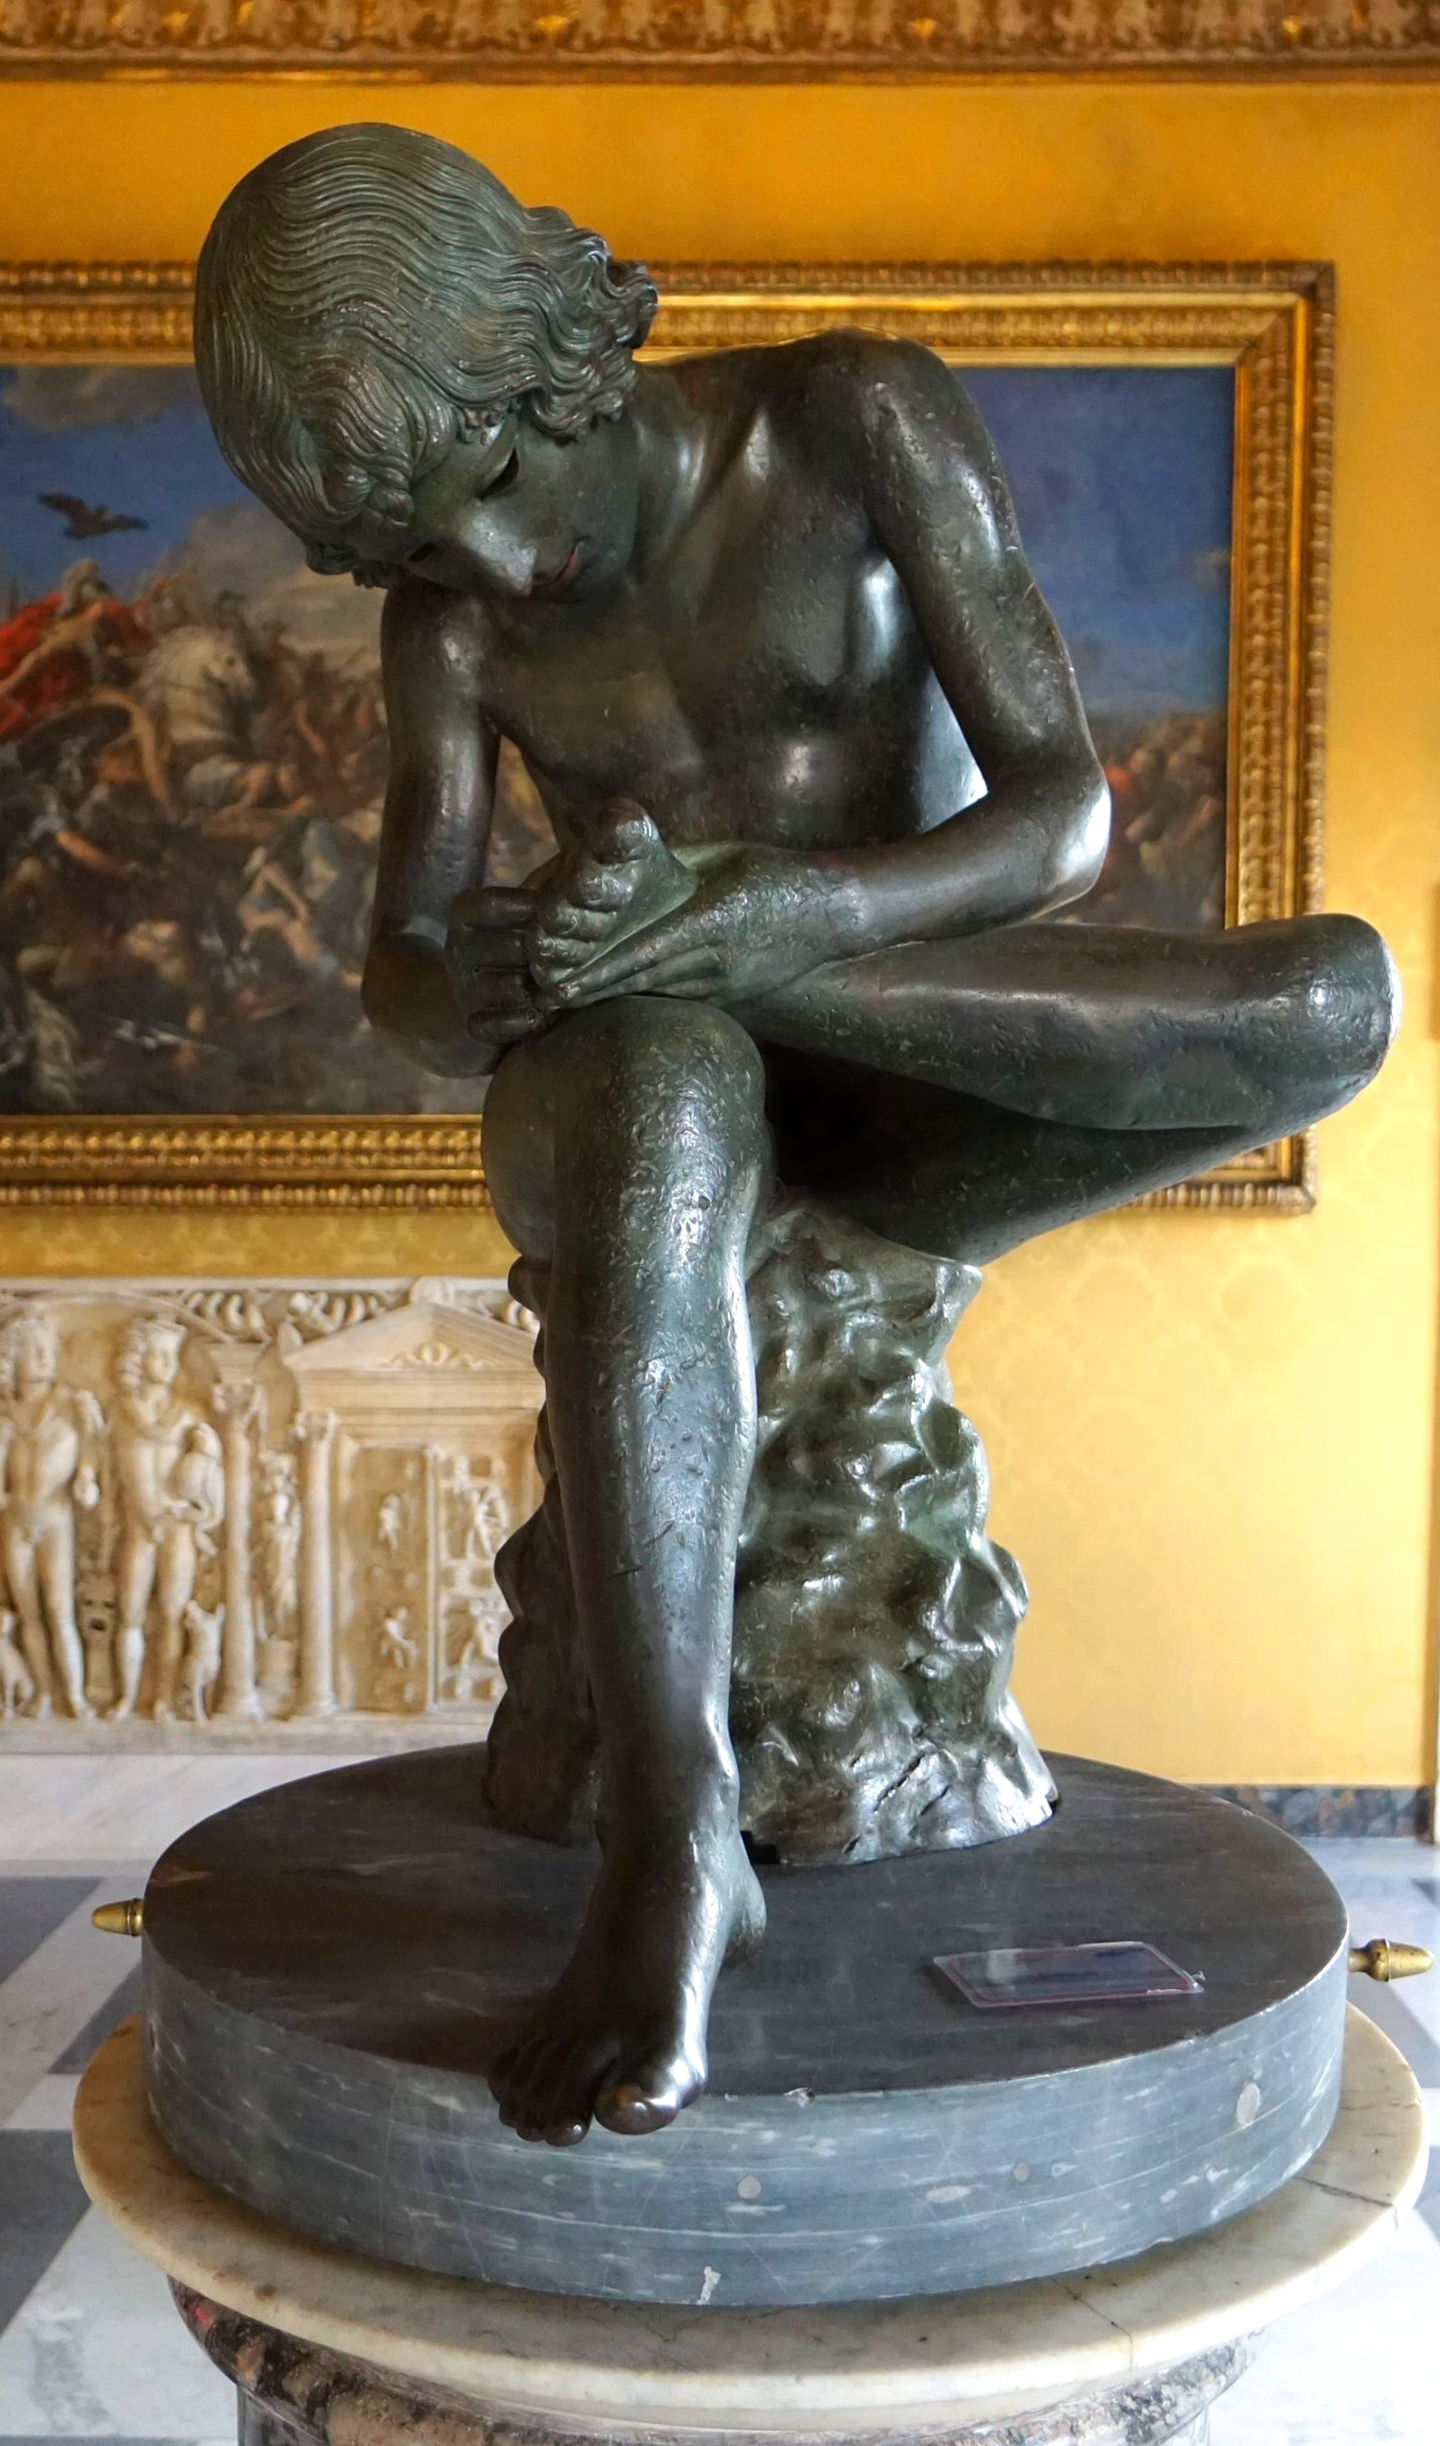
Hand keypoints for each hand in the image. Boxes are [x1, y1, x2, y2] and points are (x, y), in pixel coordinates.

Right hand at [445, 885, 552, 1048]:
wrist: (489, 991)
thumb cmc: (524, 942)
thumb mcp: (527, 913)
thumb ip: (545, 896)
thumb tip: (578, 881)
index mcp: (466, 916)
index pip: (488, 906)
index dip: (524, 908)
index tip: (557, 912)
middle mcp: (458, 949)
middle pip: (498, 947)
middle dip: (535, 953)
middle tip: (568, 955)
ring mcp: (463, 988)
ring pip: (496, 987)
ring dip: (531, 990)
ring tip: (559, 989)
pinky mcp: (472, 1022)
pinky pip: (486, 1026)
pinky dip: (514, 1022)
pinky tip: (538, 1017)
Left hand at [538, 823, 859, 1009]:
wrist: (835, 914)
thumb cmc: (778, 874)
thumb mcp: (725, 857)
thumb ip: (676, 866)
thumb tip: (626, 870)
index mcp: (713, 917)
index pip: (645, 950)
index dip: (600, 968)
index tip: (562, 979)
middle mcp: (716, 957)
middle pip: (642, 978)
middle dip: (593, 990)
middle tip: (547, 998)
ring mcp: (724, 981)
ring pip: (656, 991)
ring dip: (611, 999)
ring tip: (568, 1003)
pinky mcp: (731, 993)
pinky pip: (678, 995)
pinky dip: (643, 997)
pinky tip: (612, 1001)